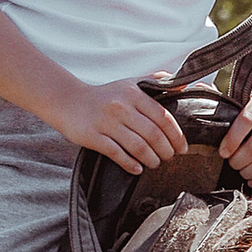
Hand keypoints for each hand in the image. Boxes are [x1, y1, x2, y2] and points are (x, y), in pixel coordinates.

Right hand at [56, 78, 191, 173]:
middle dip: (166, 150)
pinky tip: (137, 169)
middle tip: (169, 158)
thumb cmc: (105, 96)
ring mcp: (105, 122)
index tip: (182, 148)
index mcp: (133, 94)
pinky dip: (130, 164)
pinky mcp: (92, 136)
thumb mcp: (130, 84)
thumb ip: (156, 82)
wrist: (67, 101)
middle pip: (153, 134)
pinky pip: (116, 154)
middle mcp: (121, 106)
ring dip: (151, 159)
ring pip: (137, 146)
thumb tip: (184, 85)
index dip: (176, 135)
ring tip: (155, 163)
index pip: (163, 117)